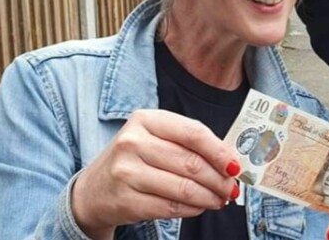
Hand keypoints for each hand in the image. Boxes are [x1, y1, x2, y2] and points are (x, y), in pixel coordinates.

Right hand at [71, 110, 240, 238]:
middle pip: (191, 162)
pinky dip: (193, 209)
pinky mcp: (126, 200)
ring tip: (221, 199)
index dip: (219, 150)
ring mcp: (127, 172)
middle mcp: (133, 142)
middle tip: (233, 187)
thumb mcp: (155, 138)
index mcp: (146, 119)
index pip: (193, 132)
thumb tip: (229, 159)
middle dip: (219, 178)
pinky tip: (201, 206)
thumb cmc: (134, 159)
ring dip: (210, 196)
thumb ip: (188, 142)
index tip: (236, 165)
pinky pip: (171, 207)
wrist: (92, 190)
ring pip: (184, 188)